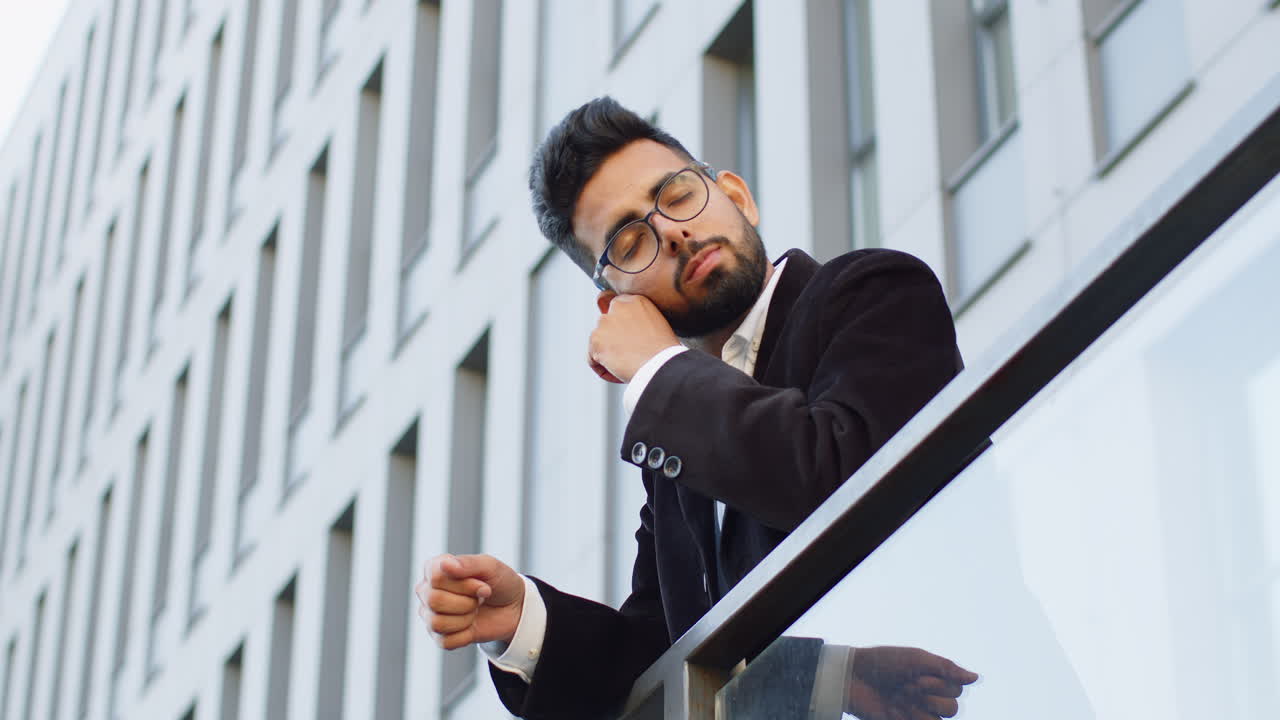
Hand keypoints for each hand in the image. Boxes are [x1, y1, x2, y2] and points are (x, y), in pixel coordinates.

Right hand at [416, 554, 525, 649]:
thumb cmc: (499, 582)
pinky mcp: (439, 637)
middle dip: (466, 602)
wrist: (514, 608)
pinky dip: (465, 635)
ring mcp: (430, 615)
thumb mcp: (490, 566)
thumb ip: (468, 563)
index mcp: (435, 568)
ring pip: (437, 623)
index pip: (436, 578)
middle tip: (480, 599)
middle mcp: (427, 591)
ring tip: (474, 610)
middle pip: (434, 601)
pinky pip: (446, 641)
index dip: (464, 584)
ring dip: (466, 618)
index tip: (482, 583)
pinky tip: (471, 625)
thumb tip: (445, 565)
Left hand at [588, 291, 679, 383]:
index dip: (620, 328)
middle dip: (613, 341)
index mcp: (635, 300)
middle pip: (605, 326)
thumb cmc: (665, 353)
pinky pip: (592, 360)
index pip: (616, 309)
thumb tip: (622, 330)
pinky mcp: (596, 339)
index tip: (629, 341)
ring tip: (629, 366)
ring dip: (609, 356)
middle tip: (630, 355)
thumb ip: (637, 320)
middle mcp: (618, 306)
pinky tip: (621, 373)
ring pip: (598, 343)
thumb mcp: (657, 326)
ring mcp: (605, 322)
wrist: (662, 366)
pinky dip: (603, 370)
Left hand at [844, 646, 978, 719]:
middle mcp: (927, 697)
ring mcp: (916, 712)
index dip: (938, 684)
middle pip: (952, 708)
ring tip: (898, 699)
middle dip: (929, 696)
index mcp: (932, 679)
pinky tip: (894, 710)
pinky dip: (913, 717)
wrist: (853, 677)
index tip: (915, 675)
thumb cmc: (882, 663)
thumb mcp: (916, 659)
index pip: (956, 689)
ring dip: (919, 708)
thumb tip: (976, 678)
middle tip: (905, 687)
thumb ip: (946, 668)